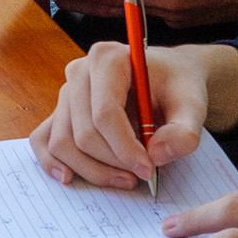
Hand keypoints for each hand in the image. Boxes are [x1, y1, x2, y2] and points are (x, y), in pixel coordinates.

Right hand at [30, 39, 236, 190]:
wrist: (169, 78)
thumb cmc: (177, 87)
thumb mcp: (193, 106)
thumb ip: (184, 131)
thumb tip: (156, 155)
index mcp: (108, 58)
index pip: (105, 113)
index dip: (125, 148)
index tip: (147, 169)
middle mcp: (79, 72)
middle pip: (84, 133)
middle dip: (112, 162)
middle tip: (141, 176)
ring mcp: (66, 93)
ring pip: (64, 143)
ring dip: (92, 170)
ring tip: (124, 179)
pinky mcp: (60, 112)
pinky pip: (43, 140)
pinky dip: (52, 162)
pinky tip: (70, 177)